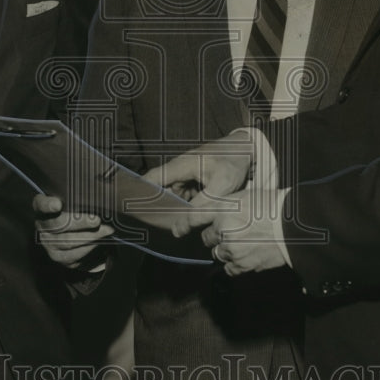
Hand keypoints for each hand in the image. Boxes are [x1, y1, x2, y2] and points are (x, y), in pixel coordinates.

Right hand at [33, 194, 113, 269]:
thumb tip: (99, 195)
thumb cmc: (75, 210)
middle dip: (80, 222)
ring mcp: (48, 243)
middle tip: (96, 219)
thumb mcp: (74, 200)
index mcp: (42, 207)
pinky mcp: (58, 257)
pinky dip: (90, 247)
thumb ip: (79, 197)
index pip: (41, 204)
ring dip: (91, 236)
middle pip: (59, 224)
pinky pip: (74, 254)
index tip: (58, 204)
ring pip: (68, 242)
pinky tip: (101, 240)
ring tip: (107, 230)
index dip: (48, 205)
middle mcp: (42, 226)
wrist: (76, 233)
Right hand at [142, 129, 258, 217]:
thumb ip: (199, 207)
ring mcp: (186, 174)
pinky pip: (183, 196)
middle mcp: (179, 169)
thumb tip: (178, 228)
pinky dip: (184, 206)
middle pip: (159, 191)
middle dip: (157, 208)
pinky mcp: (194, 180)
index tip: (131, 212)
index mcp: (180, 166)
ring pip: (172, 196)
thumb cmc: (234, 164)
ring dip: (173, 209)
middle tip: (157, 228)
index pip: (150, 180)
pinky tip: (189, 218)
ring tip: (174, 226)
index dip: (138, 193)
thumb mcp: (220, 188)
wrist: (249, 150)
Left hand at [190, 188, 288, 276]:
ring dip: (226, 250)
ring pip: (218, 254)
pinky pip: (230, 268)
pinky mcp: (242, 264)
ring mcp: (232, 248)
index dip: (183, 224)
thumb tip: (213, 217)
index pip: (193, 216)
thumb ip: (226, 206)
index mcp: (224, 207)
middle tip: (231, 232)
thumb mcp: (246, 196)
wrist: (294, 226)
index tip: (177, 230)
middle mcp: (223, 227)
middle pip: (207, 238)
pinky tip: (248, 254)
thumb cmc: (274, 206)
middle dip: (215, 236)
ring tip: (244, 242)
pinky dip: (236, 264)